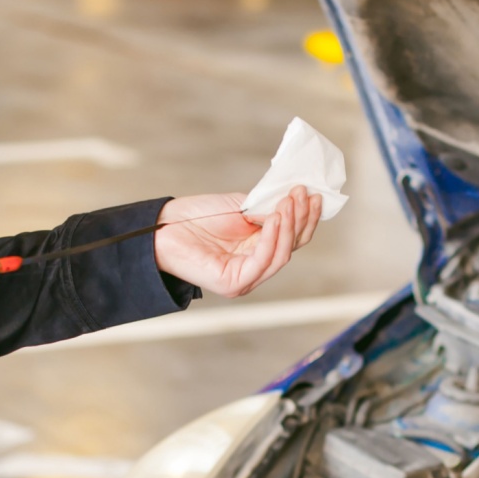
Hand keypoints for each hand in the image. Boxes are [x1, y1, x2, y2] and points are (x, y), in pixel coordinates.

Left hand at [153, 186, 320, 297]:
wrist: (165, 226)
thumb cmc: (198, 216)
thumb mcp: (242, 206)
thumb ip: (267, 208)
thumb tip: (294, 203)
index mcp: (259, 250)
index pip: (292, 238)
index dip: (305, 217)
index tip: (313, 194)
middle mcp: (255, 267)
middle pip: (291, 247)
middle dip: (300, 219)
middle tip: (302, 194)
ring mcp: (246, 278)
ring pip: (281, 255)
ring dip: (288, 226)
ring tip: (288, 203)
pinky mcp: (234, 283)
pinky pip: (262, 261)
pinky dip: (272, 238)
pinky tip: (274, 218)